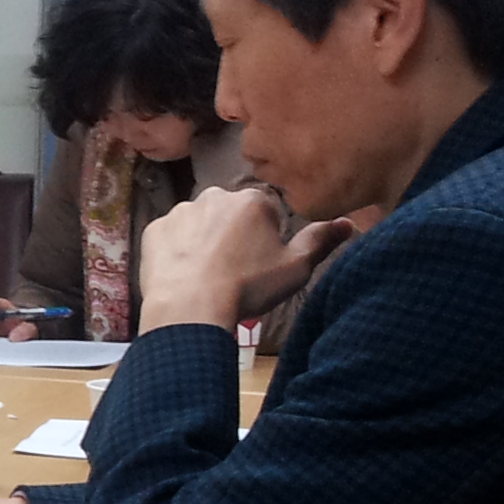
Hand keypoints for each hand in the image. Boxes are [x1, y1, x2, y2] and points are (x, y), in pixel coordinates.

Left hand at [137, 187, 356, 334]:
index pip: (266, 212)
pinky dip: (176, 253)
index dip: (266, 239)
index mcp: (252, 200)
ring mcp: (180, 211)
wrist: (190, 307)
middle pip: (230, 214)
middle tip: (234, 271)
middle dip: (233, 235)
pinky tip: (183, 276)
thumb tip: (348, 222)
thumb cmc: (248, 287)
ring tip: (207, 276)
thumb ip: (321, 241)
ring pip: (198, 224)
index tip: (261, 263)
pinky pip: (170, 238)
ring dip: (204, 242)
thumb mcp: (295, 268)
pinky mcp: (154, 230)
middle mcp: (214, 196)